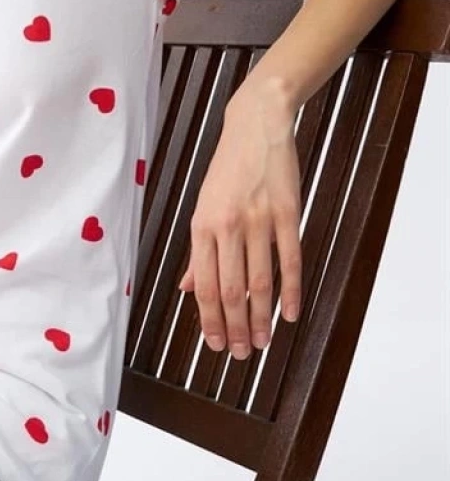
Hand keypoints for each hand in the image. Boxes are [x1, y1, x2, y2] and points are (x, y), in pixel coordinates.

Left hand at [177, 78, 301, 357]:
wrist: (255, 126)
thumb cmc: (227, 169)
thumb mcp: (202, 206)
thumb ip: (198, 250)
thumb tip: (188, 287)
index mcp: (202, 227)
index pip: (204, 285)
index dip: (209, 319)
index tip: (216, 344)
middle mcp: (227, 227)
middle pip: (230, 290)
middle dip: (235, 327)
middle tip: (243, 354)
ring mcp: (258, 220)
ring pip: (259, 281)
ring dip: (261, 317)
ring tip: (263, 342)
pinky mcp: (286, 214)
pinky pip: (289, 260)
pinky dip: (291, 291)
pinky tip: (291, 314)